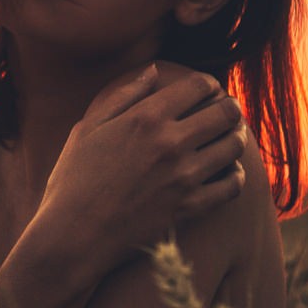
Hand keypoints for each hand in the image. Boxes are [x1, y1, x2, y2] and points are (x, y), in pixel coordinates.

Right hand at [35, 61, 249, 273]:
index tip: (208, 91)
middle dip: (229, 109)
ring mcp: (183, 176)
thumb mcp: (88, 129)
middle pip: (225, 113)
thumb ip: (124, 96)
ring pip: (233, 146)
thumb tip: (153, 72)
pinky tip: (226, 173)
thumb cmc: (72, 181)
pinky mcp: (191, 207)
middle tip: (225, 114)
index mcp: (144, 118)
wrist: (72, 235)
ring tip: (228, 140)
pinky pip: (233, 185)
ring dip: (235, 139)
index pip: (199, 86)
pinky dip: (236, 175)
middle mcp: (170, 142)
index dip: (209, 85)